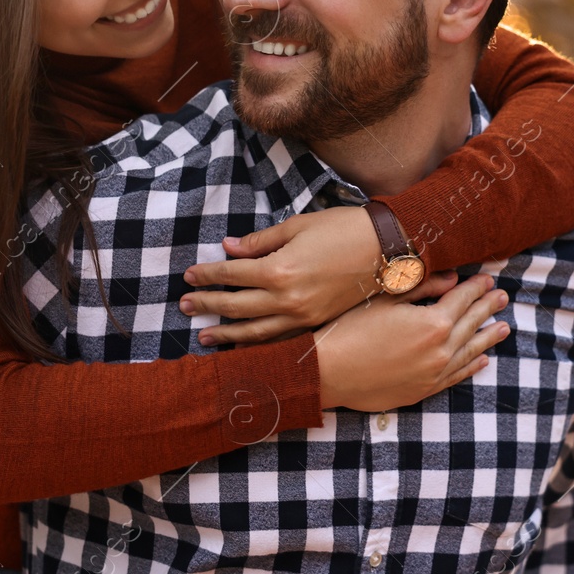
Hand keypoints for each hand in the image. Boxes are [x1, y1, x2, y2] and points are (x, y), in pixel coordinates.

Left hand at [181, 205, 386, 345]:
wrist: (387, 249)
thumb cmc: (344, 230)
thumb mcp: (298, 227)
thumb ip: (261, 242)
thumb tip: (230, 248)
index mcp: (279, 270)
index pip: (232, 275)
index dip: (208, 274)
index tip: (190, 274)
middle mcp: (288, 299)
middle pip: (237, 306)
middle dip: (208, 305)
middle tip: (185, 305)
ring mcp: (303, 316)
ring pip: (256, 332)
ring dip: (227, 335)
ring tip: (205, 337)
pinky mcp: (317, 324)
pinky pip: (281, 340)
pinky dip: (259, 345)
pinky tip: (245, 347)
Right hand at [316, 271, 509, 411]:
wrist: (328, 372)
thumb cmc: (351, 330)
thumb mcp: (385, 299)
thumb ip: (422, 287)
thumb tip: (452, 279)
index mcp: (433, 323)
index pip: (462, 300)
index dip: (476, 288)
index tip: (488, 280)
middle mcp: (440, 350)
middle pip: (471, 324)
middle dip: (487, 308)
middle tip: (503, 298)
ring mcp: (434, 373)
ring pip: (469, 352)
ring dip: (487, 338)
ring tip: (504, 328)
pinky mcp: (423, 390)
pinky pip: (456, 376)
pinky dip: (471, 367)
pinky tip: (481, 361)